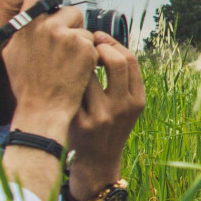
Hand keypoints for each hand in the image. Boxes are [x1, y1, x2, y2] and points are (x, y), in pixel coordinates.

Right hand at [0, 0, 97, 139]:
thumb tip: (32, 13)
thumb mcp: (13, 52)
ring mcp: (68, 36)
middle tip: (65, 50)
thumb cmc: (27, 84)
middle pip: (71, 12)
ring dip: (81, 43)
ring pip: (84, 30)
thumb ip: (24, 30)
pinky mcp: (86, 48)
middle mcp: (47, 26)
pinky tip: (77, 70)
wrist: (43, 108)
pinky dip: (89, 56)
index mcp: (27, 24)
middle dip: (73, 27)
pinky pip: (93, 44)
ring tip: (68, 65)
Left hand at [66, 33, 145, 199]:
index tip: (99, 38)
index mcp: (137, 101)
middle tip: (87, 44)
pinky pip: (73, 90)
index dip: (113, 43)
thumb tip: (105, 41)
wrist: (96, 162)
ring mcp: (102, 115)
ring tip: (74, 61)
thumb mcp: (126, 107)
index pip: (130, 60)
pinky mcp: (81, 122)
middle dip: (100, 46)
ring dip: (80, 63)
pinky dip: (67, 80)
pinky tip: (63, 77)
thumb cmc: (108, 126)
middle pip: (117, 61)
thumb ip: (122, 80)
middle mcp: (123, 107)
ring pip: (90, 73)